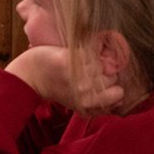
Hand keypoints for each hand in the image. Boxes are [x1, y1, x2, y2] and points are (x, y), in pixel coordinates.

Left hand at [5, 45, 124, 113]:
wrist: (30, 75)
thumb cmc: (56, 88)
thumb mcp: (78, 102)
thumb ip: (99, 103)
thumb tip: (122, 98)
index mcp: (87, 104)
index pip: (119, 93)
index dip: (114, 85)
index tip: (104, 82)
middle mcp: (83, 91)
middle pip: (112, 76)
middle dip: (105, 72)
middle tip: (88, 71)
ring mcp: (76, 75)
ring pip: (103, 62)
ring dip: (95, 59)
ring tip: (81, 63)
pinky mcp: (68, 59)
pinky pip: (91, 51)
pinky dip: (87, 49)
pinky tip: (77, 54)